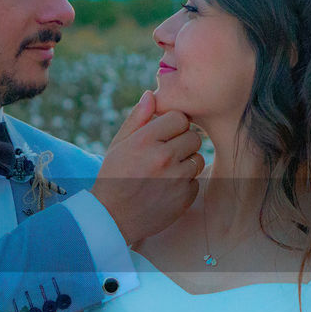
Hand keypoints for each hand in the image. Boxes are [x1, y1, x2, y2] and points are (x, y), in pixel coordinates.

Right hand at [91, 91, 201, 245]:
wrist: (113, 218)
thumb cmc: (114, 176)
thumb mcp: (118, 144)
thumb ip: (137, 118)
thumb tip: (151, 94)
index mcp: (145, 140)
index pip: (179, 118)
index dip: (172, 125)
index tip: (163, 136)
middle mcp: (163, 157)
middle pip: (193, 136)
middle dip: (181, 142)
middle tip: (165, 154)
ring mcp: (176, 178)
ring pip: (197, 157)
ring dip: (185, 162)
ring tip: (165, 172)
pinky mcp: (184, 197)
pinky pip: (195, 180)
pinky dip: (185, 183)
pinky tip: (167, 188)